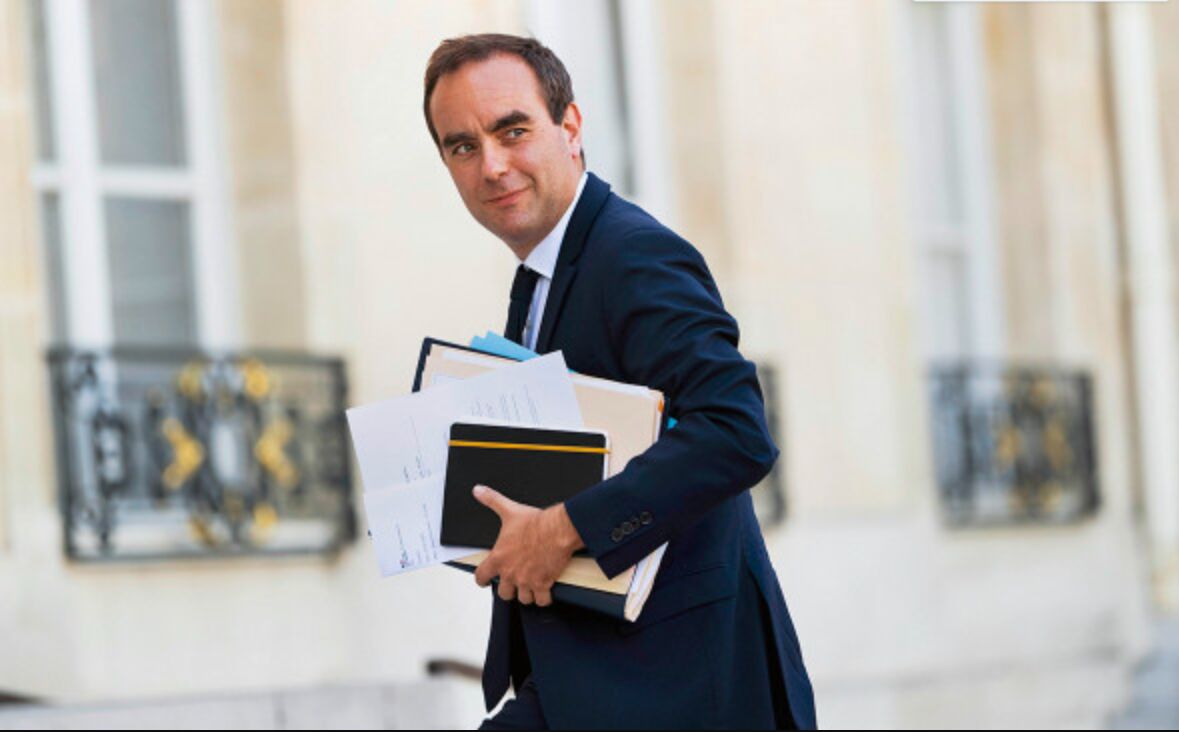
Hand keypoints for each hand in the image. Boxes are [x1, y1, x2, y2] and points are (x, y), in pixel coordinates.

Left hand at [471, 484, 584, 606]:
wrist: (558, 530)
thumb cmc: (536, 523)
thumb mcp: (509, 510)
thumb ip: (492, 500)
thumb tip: (478, 491)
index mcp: (499, 558)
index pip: (481, 577)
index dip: (482, 580)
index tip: (484, 580)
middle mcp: (510, 573)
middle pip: (503, 593)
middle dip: (509, 588)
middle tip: (515, 581)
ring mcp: (527, 581)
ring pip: (523, 598)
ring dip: (527, 593)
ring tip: (531, 585)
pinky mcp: (543, 584)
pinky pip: (542, 601)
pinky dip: (544, 598)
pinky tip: (546, 591)